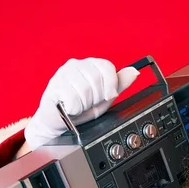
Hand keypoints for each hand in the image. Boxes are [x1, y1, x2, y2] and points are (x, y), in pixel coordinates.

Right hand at [24, 58, 138, 148]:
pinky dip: (74, 109)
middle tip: (88, 103)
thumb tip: (134, 72)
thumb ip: (119, 84)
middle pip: (97, 79)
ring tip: (78, 105)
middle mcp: (76, 65)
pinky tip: (70, 107)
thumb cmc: (82, 108)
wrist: (59, 122)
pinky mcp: (54, 86)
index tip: (107, 95)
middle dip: (96, 98)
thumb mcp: (105, 97)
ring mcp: (63, 74)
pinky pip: (73, 99)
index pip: (107, 67)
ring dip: (84, 104)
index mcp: (90, 65)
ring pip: (85, 90)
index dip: (110, 85)